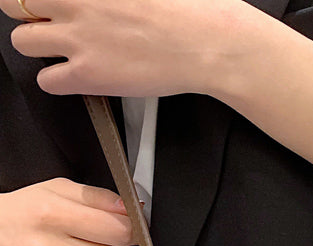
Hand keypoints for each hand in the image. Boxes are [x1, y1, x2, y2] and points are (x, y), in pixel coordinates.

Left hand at [0, 0, 242, 95]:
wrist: (206, 42)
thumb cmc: (188, 9)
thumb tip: (107, 3)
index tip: (51, 5)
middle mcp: (74, 2)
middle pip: (14, 3)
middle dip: (31, 14)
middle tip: (53, 24)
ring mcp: (78, 39)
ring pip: (22, 41)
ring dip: (39, 47)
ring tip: (64, 53)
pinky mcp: (89, 75)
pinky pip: (47, 82)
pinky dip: (57, 82)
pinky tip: (79, 78)